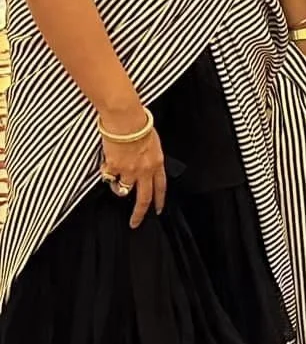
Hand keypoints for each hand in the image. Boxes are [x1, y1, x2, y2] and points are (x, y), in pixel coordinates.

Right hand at [97, 101, 168, 228]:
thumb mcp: (153, 142)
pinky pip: (109, 177)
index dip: (159, 200)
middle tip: (135, 224)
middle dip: (139, 213)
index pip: (161, 187)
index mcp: (157, 162)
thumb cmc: (140, 125)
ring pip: (123, 189)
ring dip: (119, 186)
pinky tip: (108, 162)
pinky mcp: (113, 168)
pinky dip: (107, 172)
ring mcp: (129, 171)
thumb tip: (145, 167)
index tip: (157, 210)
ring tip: (117, 173)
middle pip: (143, 198)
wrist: (126, 120)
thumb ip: (150, 158)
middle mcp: (145, 170)